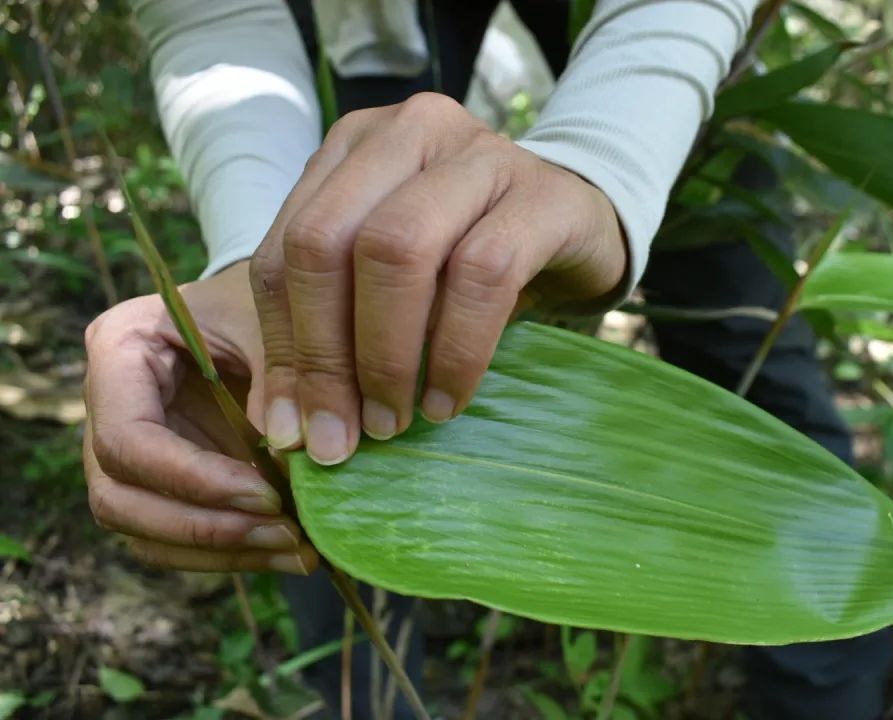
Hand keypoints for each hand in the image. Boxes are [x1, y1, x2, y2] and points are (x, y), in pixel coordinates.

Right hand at [83, 262, 318, 573]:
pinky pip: (175, 537)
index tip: (268, 495)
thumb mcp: (273, 315)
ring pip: (143, 531)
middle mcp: (107, 404)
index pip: (127, 440)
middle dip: (205, 529)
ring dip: (222, 552)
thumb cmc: (264, 296)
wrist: (264, 297)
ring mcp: (128, 447)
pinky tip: (292, 550)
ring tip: (299, 551)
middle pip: (119, 498)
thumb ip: (281, 375)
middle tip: (287, 533)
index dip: (193, 480)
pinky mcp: (160, 477)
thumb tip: (290, 460)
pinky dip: (232, 552)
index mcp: (119, 349)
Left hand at [250, 92, 626, 463]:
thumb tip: (283, 428)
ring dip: (385, 356)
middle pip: (328, 241)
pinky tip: (446, 400)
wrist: (582, 223)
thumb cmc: (474, 254)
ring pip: (398, 250)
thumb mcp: (397, 283)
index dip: (283, 344)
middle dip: (324, 353)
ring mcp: (480, 154)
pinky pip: (483, 275)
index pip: (287, 246)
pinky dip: (456, 352)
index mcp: (355, 146)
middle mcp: (410, 132)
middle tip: (340, 435)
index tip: (291, 427)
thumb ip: (337, 331)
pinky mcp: (542, 194)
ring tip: (392, 422)